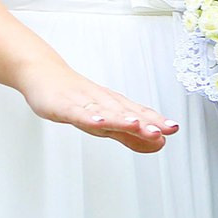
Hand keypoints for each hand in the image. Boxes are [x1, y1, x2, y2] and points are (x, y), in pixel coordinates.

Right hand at [16, 62, 178, 153]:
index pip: (138, 114)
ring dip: (122, 119)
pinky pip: (78, 113)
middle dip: (146, 122)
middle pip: (126, 113)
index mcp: (114, 106)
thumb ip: (129, 134)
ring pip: (105, 112)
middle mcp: (102, 102)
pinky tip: (98, 122)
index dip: (156, 122)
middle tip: (165, 129)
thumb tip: (158, 143)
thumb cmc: (74, 97)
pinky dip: (88, 117)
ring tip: (138, 125)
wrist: (43, 73)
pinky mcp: (64, 106)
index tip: (173, 129)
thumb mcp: (105, 120)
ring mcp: (83, 103)